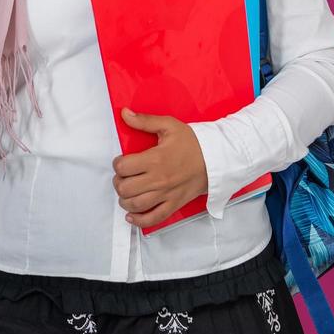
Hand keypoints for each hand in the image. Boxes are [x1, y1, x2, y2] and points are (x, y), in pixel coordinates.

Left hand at [111, 109, 207, 228]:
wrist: (216, 159)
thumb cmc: (193, 142)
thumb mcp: (169, 125)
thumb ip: (144, 121)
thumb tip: (124, 113)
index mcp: (155, 159)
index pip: (123, 167)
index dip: (117, 164)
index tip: (122, 161)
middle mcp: (159, 180)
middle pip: (125, 188)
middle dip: (119, 182)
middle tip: (123, 176)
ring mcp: (166, 194)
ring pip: (135, 205)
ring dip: (125, 200)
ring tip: (127, 192)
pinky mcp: (174, 204)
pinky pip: (154, 218)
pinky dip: (139, 220)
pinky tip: (131, 215)